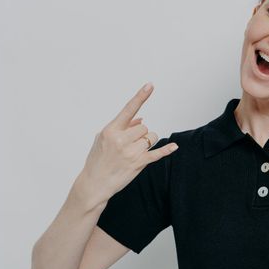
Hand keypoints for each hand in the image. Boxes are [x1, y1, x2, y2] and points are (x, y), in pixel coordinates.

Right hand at [78, 82, 178, 207]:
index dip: (141, 96)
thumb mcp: (103, 138)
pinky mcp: (139, 163)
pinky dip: (167, 150)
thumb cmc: (98, 159)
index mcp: (111, 130)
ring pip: (151, 138)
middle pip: (144, 127)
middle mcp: (121, 140)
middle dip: (140, 134)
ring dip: (147, 143)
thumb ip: (123, 127)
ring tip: (134, 152)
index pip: (129, 109)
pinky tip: (174, 146)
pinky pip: (157, 153)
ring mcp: (130, 152)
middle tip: (130, 144)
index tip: (150, 85)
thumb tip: (141, 119)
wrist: (94, 183)